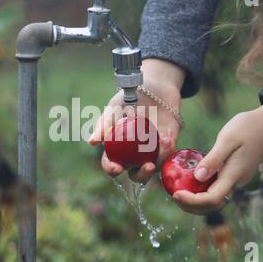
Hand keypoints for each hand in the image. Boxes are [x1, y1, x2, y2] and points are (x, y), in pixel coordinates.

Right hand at [88, 59, 185, 182]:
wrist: (154, 85)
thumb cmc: (129, 97)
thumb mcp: (115, 108)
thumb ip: (104, 123)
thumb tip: (93, 142)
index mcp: (118, 148)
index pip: (112, 164)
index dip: (111, 169)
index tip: (116, 168)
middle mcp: (135, 154)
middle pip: (136, 174)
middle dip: (141, 175)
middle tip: (146, 167)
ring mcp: (153, 151)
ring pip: (155, 167)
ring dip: (158, 162)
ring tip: (159, 147)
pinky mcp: (169, 144)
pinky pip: (169, 152)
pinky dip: (168, 147)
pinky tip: (166, 137)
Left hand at [173, 104, 262, 214]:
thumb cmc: (247, 127)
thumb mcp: (227, 139)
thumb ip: (213, 159)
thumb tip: (198, 177)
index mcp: (234, 175)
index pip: (211, 199)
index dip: (192, 201)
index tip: (175, 194)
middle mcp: (236, 182)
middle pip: (213, 205)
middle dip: (192, 205)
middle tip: (173, 195)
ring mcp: (237, 180)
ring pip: (215, 200)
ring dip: (196, 201)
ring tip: (178, 192)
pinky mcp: (235, 175)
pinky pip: (217, 189)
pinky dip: (202, 191)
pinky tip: (190, 183)